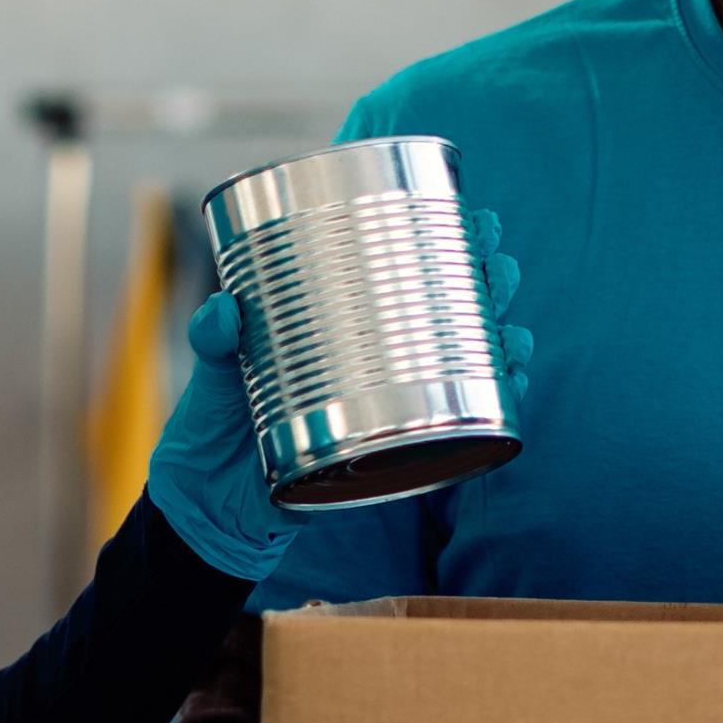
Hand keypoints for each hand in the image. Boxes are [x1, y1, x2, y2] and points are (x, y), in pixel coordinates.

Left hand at [148, 209, 532, 577]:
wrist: (210, 505)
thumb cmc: (216, 423)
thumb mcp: (213, 372)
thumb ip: (213, 339)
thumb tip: (224, 310)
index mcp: (339, 321)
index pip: (404, 266)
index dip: (449, 238)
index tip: (476, 217)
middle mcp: (376, 357)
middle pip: (454, 306)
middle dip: (491, 282)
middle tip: (497, 271)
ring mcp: (390, 403)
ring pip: (468, 361)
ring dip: (504, 342)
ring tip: (512, 335)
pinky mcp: (392, 452)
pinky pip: (455, 428)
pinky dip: (492, 408)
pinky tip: (510, 391)